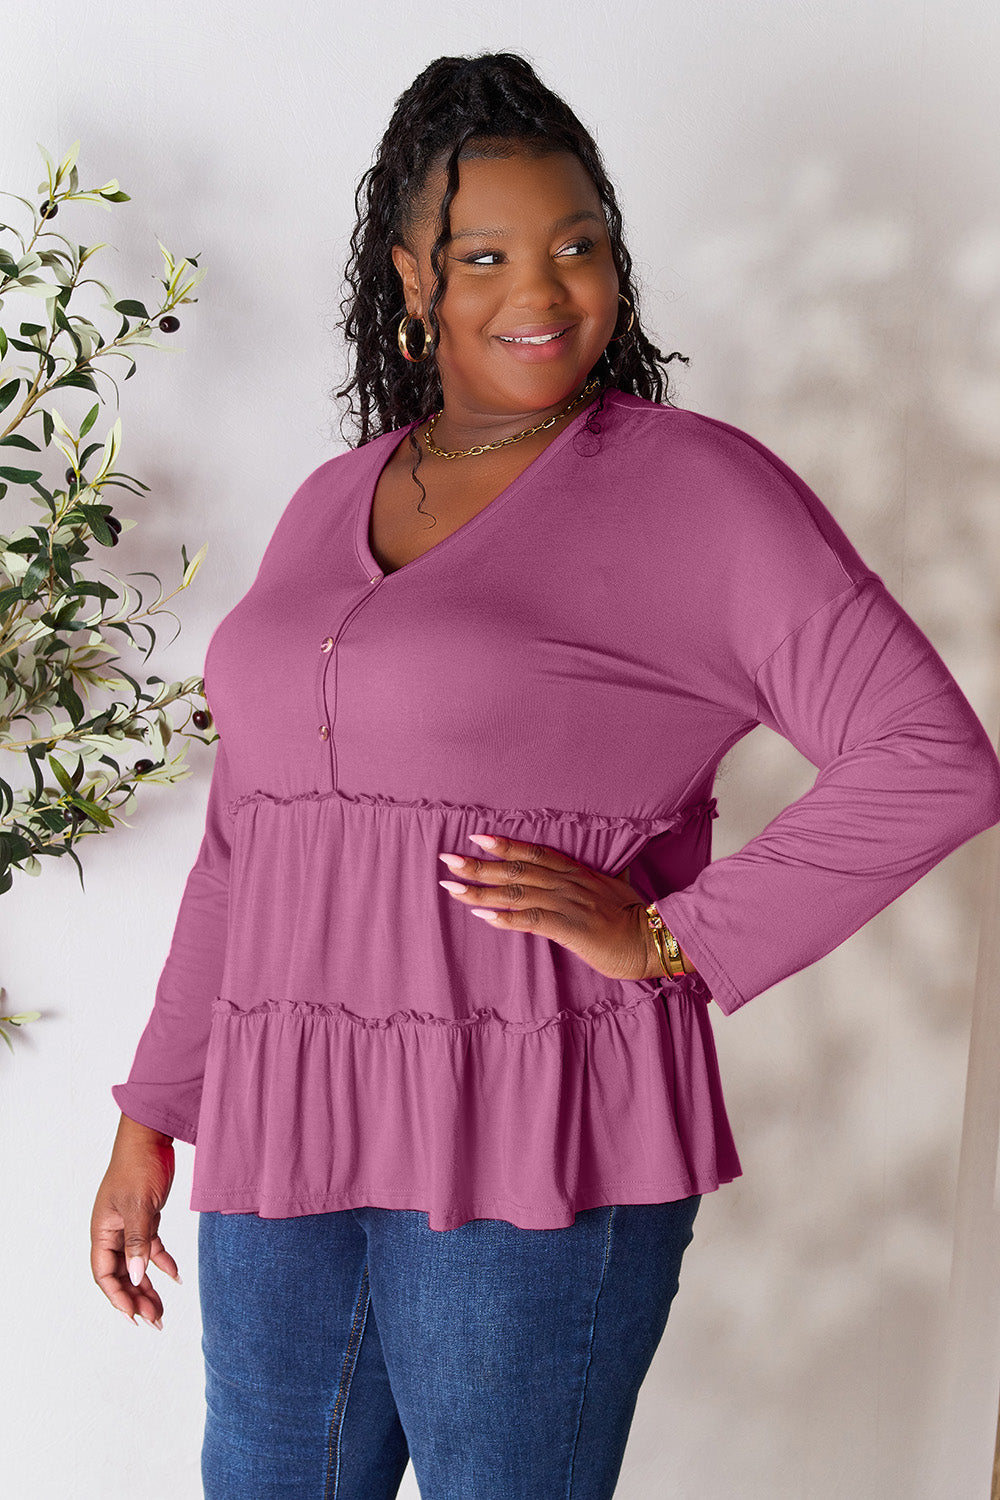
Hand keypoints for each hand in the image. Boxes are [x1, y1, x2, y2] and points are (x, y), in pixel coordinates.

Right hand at [90, 1114, 181, 1331]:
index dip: (117, 1296)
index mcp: (103, 1230)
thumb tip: (134, 1277)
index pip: (104, 1273)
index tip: (134, 1317)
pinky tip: (176, 1277)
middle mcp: (113, 1231)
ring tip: (162, 1310)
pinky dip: (162, 1263)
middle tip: (155, 1321)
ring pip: (136, 1265)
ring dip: (148, 1287)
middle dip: (135, 1299)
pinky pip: (151, 1248)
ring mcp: (130, 1225)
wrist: (152, 1137)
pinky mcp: (147, 1218)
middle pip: (120, 1274)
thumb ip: (137, 1241)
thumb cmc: (138, 1166)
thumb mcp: (139, 1205)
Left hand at [437, 832, 695, 982]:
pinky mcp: (569, 928)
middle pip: (516, 869)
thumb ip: (598, 882)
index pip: (535, 852)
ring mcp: (567, 903)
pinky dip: (505, 917)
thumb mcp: (615, 890)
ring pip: (517, 892)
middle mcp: (568, 883)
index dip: (505, 845)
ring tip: (452, 887)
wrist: (655, 939)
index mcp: (578, 873)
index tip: (476, 837)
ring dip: (481, 890)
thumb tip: (601, 876)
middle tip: (447, 859)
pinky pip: (531, 919)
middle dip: (479, 865)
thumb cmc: (637, 918)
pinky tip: (482, 915)